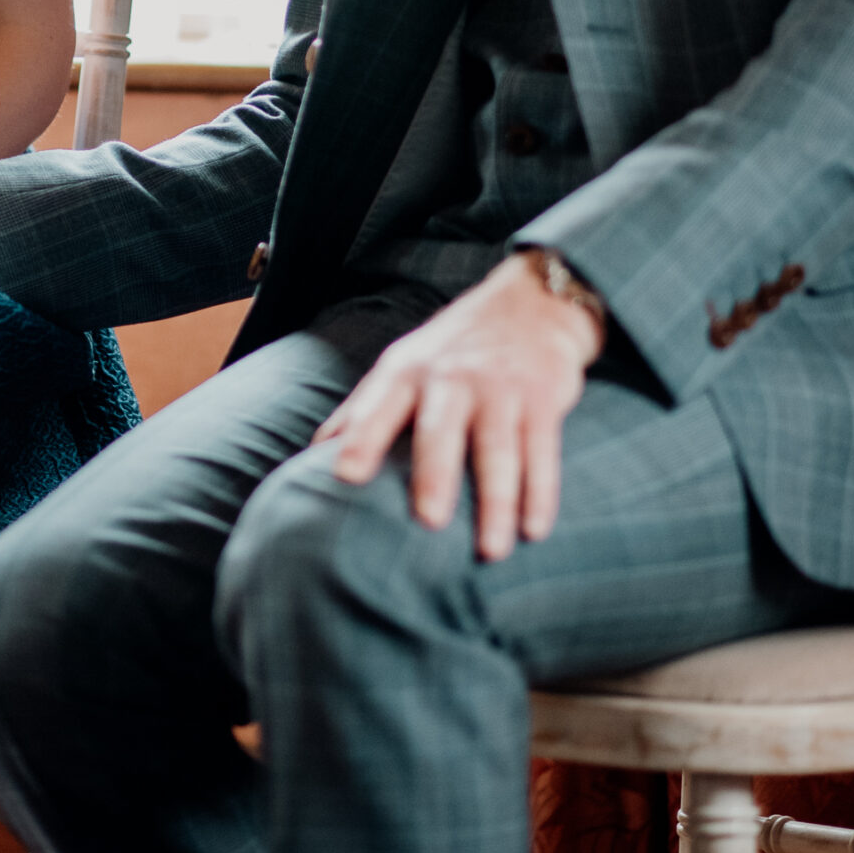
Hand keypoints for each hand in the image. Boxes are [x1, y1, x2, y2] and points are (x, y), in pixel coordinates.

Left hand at [312, 253, 603, 560]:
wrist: (530, 302)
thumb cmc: (450, 349)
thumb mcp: (402, 364)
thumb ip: (361, 409)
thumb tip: (311, 455)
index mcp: (407, 372)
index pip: (379, 406)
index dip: (362, 439)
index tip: (344, 476)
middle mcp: (452, 377)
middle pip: (442, 429)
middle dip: (435, 474)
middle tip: (430, 520)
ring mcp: (501, 388)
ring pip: (499, 450)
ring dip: (497, 502)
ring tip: (491, 550)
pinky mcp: (542, 400)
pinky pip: (541, 452)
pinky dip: (540, 494)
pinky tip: (535, 530)